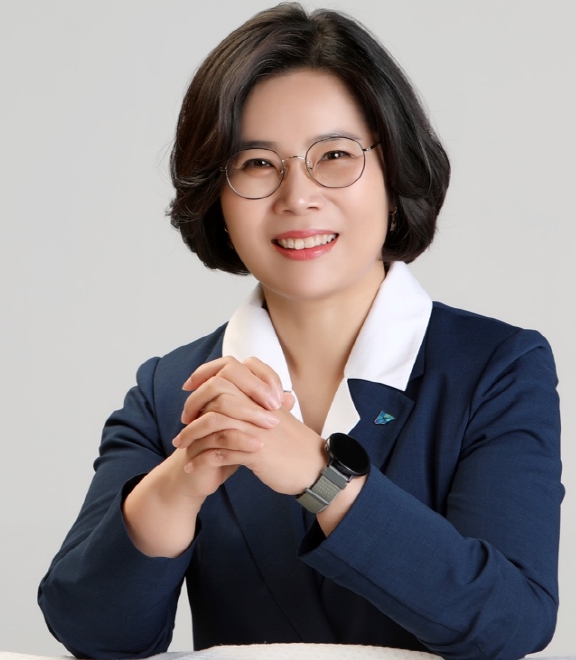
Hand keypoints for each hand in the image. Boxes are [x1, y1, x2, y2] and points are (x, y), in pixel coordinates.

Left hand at [174, 357, 324, 494]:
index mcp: (263, 393)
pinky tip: (192, 466)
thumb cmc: (293, 444)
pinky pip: (219, 451)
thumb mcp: (276, 415)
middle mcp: (258, 405)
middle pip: (216, 390)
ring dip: (191, 434)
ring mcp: (256, 427)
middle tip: (183, 419)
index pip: (229, 368)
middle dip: (193, 404)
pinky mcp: (255, 451)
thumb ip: (255, 402)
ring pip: (212, 421)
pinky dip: (202, 459)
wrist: (315, 467)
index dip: (205, 373)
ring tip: (180, 445)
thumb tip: (231, 393)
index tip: (190, 386)